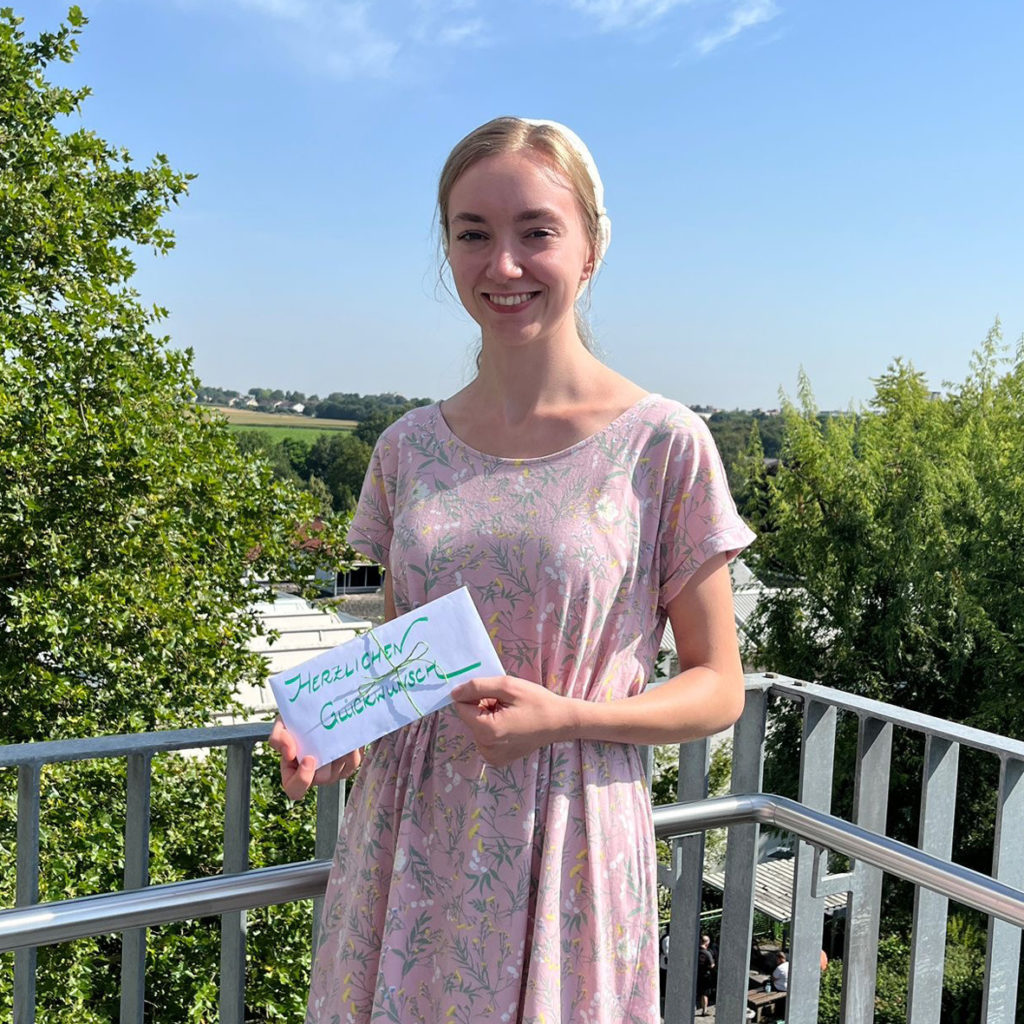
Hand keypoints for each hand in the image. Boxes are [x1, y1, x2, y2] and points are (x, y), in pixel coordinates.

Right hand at [268, 717, 361, 800]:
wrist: (316, 711)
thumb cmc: (296, 723)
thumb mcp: (281, 726)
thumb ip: (278, 738)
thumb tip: (290, 753)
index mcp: (294, 772)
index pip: (295, 789)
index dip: (302, 779)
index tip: (308, 759)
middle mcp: (315, 776)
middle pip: (323, 778)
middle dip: (326, 759)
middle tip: (328, 738)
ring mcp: (334, 772)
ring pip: (341, 770)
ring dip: (343, 751)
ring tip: (341, 732)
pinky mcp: (349, 764)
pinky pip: (355, 761)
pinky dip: (354, 747)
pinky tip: (349, 733)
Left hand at [450, 676, 572, 766]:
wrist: (560, 722)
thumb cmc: (537, 701)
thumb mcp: (507, 686)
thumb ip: (477, 687)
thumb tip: (454, 693)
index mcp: (486, 730)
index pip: (461, 707)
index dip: (475, 696)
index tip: (496, 695)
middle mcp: (485, 748)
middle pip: (469, 718)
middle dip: (482, 706)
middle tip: (507, 704)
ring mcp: (491, 756)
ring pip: (477, 727)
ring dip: (488, 716)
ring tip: (511, 714)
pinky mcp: (497, 759)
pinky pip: (485, 738)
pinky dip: (494, 728)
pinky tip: (512, 725)